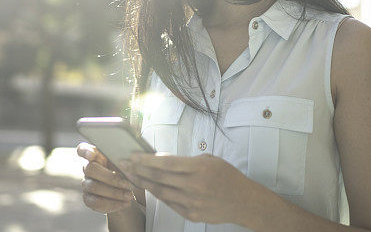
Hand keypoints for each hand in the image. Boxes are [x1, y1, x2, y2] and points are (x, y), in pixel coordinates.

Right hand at [77, 142, 137, 213]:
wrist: (126, 188)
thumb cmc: (125, 169)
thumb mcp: (125, 160)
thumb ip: (123, 155)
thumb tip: (129, 152)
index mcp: (95, 154)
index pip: (82, 149)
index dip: (85, 151)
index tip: (92, 155)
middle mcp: (87, 168)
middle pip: (90, 169)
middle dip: (110, 177)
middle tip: (128, 184)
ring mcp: (86, 183)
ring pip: (94, 187)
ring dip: (114, 193)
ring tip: (129, 195)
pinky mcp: (88, 198)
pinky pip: (96, 203)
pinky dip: (112, 204)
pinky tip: (124, 204)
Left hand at [118, 153, 258, 224]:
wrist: (244, 201)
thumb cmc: (227, 177)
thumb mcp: (209, 161)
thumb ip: (187, 161)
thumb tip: (163, 159)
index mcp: (198, 168)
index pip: (165, 163)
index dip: (146, 160)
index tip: (133, 156)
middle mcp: (194, 186)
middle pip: (159, 178)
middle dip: (139, 170)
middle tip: (125, 165)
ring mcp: (192, 202)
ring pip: (161, 192)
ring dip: (145, 184)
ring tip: (133, 177)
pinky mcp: (192, 215)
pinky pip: (170, 203)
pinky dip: (159, 195)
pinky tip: (150, 189)